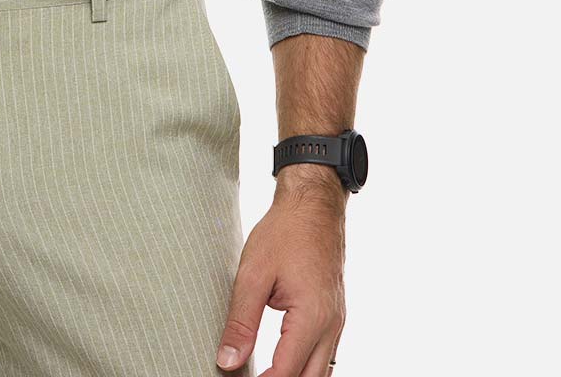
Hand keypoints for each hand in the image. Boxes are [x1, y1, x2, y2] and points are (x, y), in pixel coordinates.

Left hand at [217, 166, 346, 375]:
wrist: (314, 205)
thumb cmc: (284, 232)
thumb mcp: (253, 273)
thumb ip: (241, 321)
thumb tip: (228, 361)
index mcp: (312, 318)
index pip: (285, 374)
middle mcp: (331, 326)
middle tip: (247, 375)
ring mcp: (337, 322)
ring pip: (319, 372)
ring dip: (292, 376)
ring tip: (260, 371)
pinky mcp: (334, 315)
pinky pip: (323, 354)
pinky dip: (303, 365)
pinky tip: (280, 363)